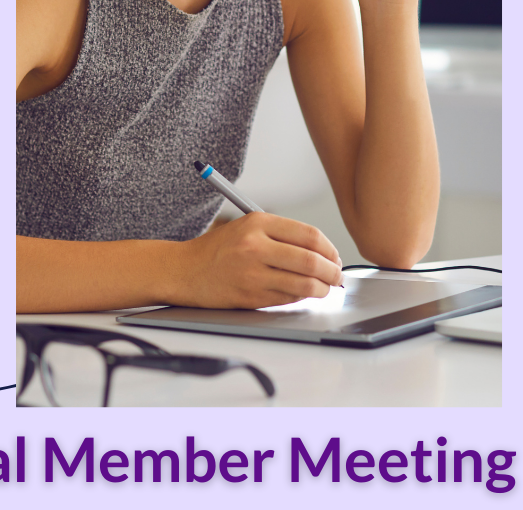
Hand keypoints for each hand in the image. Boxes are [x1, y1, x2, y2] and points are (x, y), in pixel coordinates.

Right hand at [174, 213, 342, 308]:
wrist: (184, 270)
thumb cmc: (218, 250)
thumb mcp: (246, 228)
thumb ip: (281, 235)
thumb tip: (322, 252)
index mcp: (257, 223)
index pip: (309, 235)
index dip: (330, 249)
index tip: (334, 257)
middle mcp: (255, 246)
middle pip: (312, 260)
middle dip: (333, 272)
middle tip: (337, 276)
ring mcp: (253, 273)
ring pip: (305, 284)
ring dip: (322, 289)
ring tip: (324, 288)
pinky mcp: (251, 296)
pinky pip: (289, 299)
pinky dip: (301, 298)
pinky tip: (301, 294)